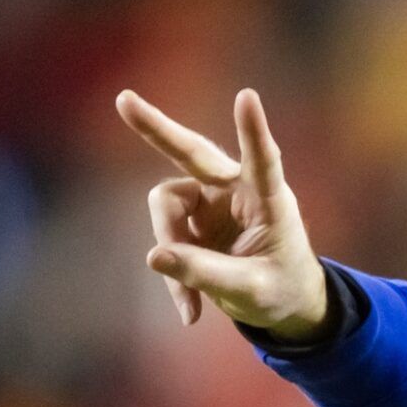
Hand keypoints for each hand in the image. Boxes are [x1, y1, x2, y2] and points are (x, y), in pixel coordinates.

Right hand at [118, 87, 329, 339]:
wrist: (283, 304)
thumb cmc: (282, 290)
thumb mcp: (251, 291)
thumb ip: (207, 273)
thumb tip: (154, 256)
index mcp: (270, 201)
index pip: (263, 160)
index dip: (253, 130)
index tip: (247, 96)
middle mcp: (237, 191)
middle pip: (192, 153)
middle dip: (158, 130)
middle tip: (123, 100)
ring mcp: (211, 202)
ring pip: (166, 208)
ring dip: (171, 250)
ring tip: (190, 300)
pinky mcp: (192, 220)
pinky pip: (164, 237)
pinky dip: (173, 273)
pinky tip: (190, 310)